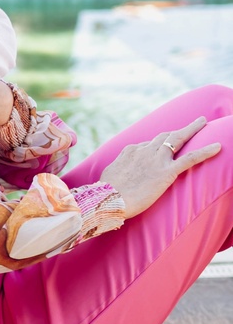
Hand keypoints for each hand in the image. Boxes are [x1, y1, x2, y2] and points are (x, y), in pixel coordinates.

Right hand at [101, 117, 220, 219]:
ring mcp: (157, 160)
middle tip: (194, 123)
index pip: (148, 144)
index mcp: (131, 150)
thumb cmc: (105, 193)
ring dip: (192, 130)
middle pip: (165, 135)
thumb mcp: (110, 174)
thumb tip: (120, 171)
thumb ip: (120, 168)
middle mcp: (145, 150)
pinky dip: (205, 151)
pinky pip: (190, 158)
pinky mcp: (167, 172)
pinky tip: (218, 146)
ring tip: (203, 123)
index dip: (157, 146)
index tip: (164, 149)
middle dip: (180, 129)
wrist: (108, 200)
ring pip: (178, 139)